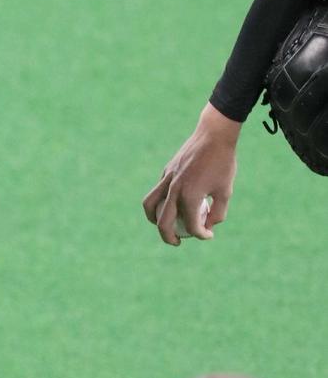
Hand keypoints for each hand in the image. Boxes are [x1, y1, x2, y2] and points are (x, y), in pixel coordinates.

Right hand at [142, 103, 239, 244]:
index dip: (201, 234)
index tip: (209, 235)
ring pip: (150, 205)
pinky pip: (158, 191)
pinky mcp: (166, 171)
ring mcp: (167, 180)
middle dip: (169, 237)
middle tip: (178, 242)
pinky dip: (161, 201)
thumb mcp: (226, 190)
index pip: (191, 225)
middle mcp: (174, 190)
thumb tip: (208, 226)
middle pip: (163, 222)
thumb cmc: (223, 163)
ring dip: (153, 220)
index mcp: (190, 196)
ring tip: (162, 226)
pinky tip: (173, 202)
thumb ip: (217, 212)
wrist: (213, 135)